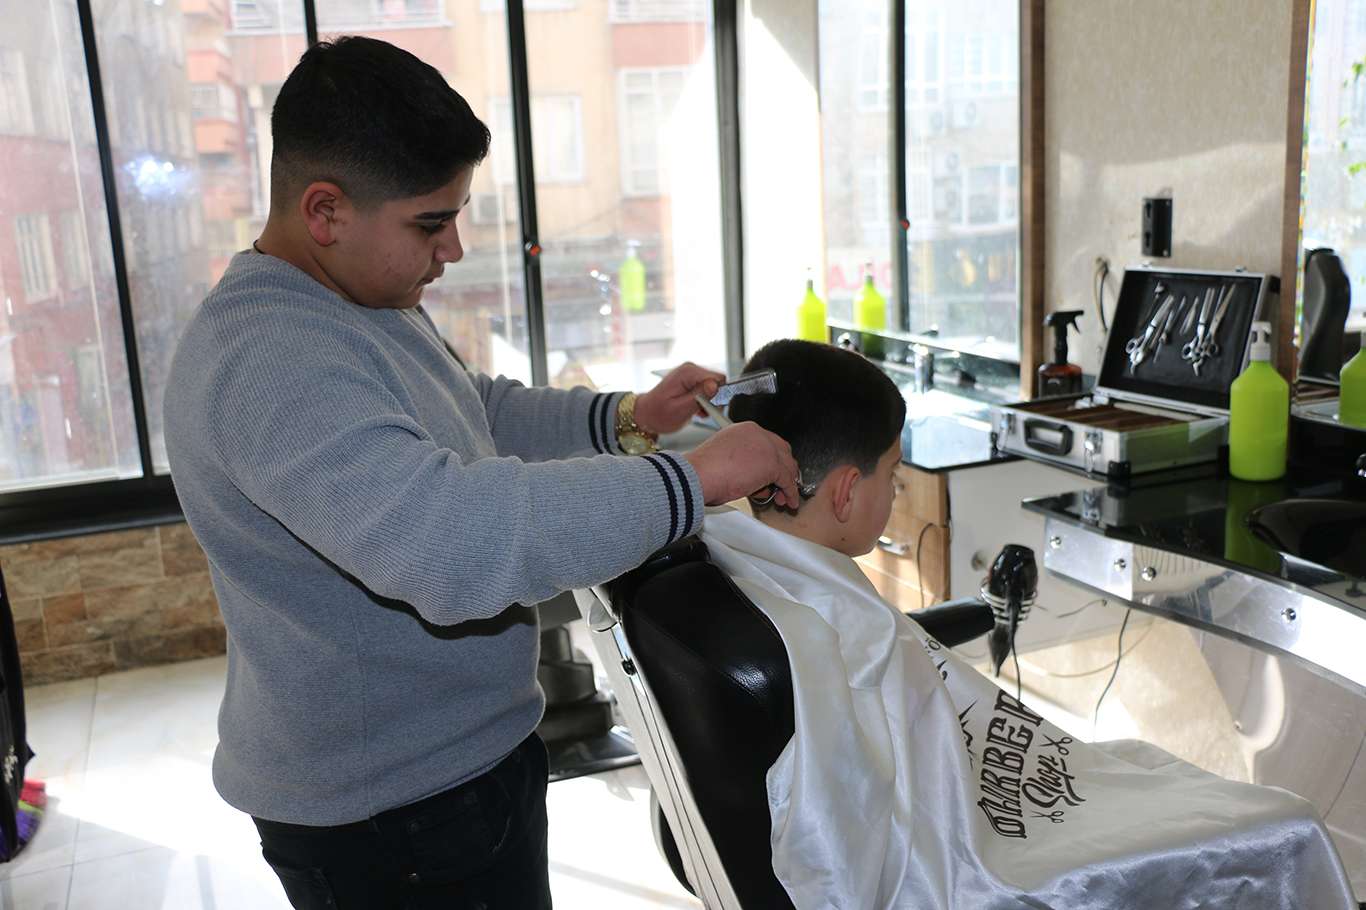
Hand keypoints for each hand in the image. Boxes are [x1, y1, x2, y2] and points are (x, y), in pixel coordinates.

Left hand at [633, 362, 725, 435]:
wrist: (646, 414)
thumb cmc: (658, 414)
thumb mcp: (680, 409)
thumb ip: (699, 397)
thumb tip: (715, 386)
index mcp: (688, 373)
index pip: (718, 379)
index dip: (717, 396)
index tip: (708, 408)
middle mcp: (691, 369)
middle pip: (717, 382)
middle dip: (714, 400)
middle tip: (702, 412)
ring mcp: (691, 374)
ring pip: (714, 387)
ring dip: (709, 402)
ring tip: (697, 412)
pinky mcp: (691, 381)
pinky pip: (708, 389)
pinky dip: (705, 401)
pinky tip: (696, 409)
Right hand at [683, 422, 800, 506]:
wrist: (698, 476)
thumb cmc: (702, 471)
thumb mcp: (724, 459)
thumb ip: (742, 462)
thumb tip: (751, 477)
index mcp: (745, 430)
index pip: (768, 442)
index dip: (774, 459)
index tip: (774, 472)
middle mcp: (757, 434)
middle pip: (782, 451)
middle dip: (784, 470)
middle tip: (781, 485)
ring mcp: (767, 448)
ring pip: (787, 466)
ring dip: (787, 483)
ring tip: (781, 497)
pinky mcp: (772, 464)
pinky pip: (787, 480)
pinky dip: (790, 493)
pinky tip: (789, 500)